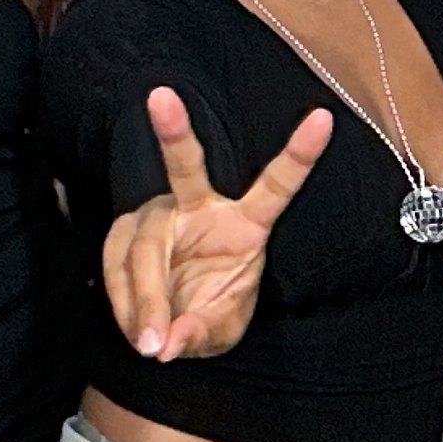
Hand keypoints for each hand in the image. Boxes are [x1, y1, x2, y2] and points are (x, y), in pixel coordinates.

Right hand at [103, 87, 332, 361]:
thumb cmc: (210, 312)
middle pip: (186, 168)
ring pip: (145, 247)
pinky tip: (136, 329)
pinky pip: (117, 267)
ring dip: (144, 300)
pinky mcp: (125, 234)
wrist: (175, 321)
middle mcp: (201, 207)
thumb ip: (198, 333)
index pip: (277, 186)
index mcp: (246, 224)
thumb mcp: (219, 331)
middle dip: (174, 132)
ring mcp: (160, 217)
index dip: (300, 154)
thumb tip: (166, 343)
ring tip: (150, 342)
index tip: (325, 117)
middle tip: (160, 97)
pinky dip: (125, 305)